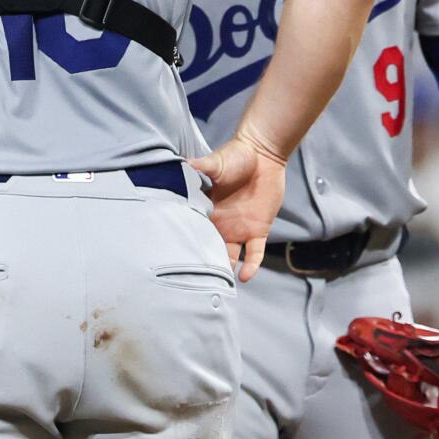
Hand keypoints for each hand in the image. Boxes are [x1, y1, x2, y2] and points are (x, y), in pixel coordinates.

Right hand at [188, 129, 287, 280]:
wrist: (263, 154)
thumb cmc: (236, 155)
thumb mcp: (215, 162)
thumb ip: (201, 166)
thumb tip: (183, 164)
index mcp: (206, 207)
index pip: (193, 228)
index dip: (185, 241)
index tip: (175, 256)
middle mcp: (220, 222)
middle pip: (209, 247)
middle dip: (203, 262)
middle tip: (193, 279)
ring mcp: (239, 228)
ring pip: (229, 255)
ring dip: (224, 268)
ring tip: (217, 285)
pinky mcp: (258, 230)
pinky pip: (254, 253)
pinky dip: (251, 266)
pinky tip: (245, 277)